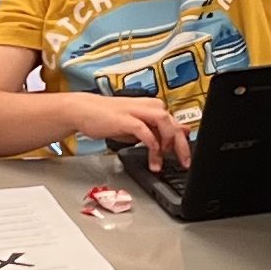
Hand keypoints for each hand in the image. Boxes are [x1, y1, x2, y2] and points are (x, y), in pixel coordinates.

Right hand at [75, 93, 190, 167]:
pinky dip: (152, 146)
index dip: (184, 141)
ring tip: (165, 161)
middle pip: (174, 124)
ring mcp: (137, 111)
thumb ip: (155, 131)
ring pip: (164, 123)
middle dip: (182, 146)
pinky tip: (153, 158)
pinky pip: (145, 131)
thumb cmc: (109, 118)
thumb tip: (176, 135)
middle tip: (185, 163)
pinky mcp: (126, 118)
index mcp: (153, 107)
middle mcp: (148, 106)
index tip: (186, 157)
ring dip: (169, 144)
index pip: (176, 123)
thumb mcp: (137, 126)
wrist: (84, 110)